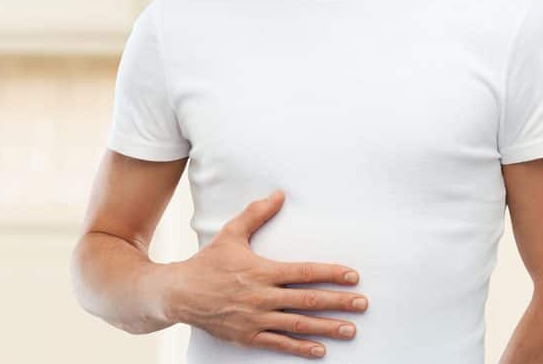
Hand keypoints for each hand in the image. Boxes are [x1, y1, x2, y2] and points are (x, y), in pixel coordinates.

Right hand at [167, 190, 367, 358]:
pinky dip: (301, 348)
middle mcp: (262, 296)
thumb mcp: (231, 234)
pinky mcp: (248, 335)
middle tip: (362, 304)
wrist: (180, 293)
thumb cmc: (207, 262)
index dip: (331, 274)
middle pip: (308, 300)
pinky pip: (279, 343)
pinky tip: (320, 350)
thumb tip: (278, 195)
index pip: (304, 272)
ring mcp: (256, 318)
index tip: (353, 276)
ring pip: (299, 324)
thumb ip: (256, 214)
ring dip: (327, 327)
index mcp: (262, 271)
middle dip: (339, 302)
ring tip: (350, 329)